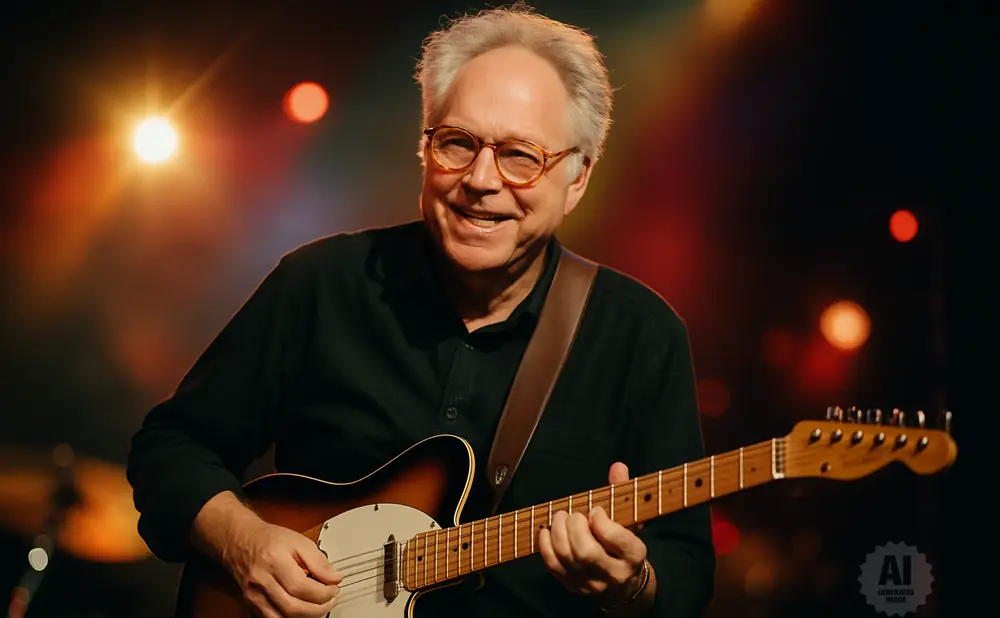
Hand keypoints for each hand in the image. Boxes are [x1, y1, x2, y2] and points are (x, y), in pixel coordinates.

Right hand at [221, 518, 341, 617]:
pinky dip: (291, 617)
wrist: (241, 541)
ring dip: (306, 616)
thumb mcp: (298, 541)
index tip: (334, 588)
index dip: (323, 593)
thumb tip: (334, 578)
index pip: (302, 587)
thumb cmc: (269, 539)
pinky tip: (301, 607)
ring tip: (318, 604)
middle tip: (330, 600)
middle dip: (318, 608)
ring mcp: (254, 596)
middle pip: (293, 608)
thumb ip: (318, 561)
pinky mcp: (251, 604)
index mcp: (274, 561)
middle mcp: (261, 581)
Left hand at [538, 462, 648, 605]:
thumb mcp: (630, 519)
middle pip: (586, 553)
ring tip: (560, 517)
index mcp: (633, 555)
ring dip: (558, 532)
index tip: (595, 510)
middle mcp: (614, 574)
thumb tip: (617, 467)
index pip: (618, 541)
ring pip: (568, 559)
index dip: (602, 522)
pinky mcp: (572, 586)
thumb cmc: (623, 544)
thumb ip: (622, 492)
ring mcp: (591, 584)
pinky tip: (548, 530)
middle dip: (574, 527)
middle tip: (574, 514)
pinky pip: (553, 566)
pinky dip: (545, 545)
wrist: (622, 584)